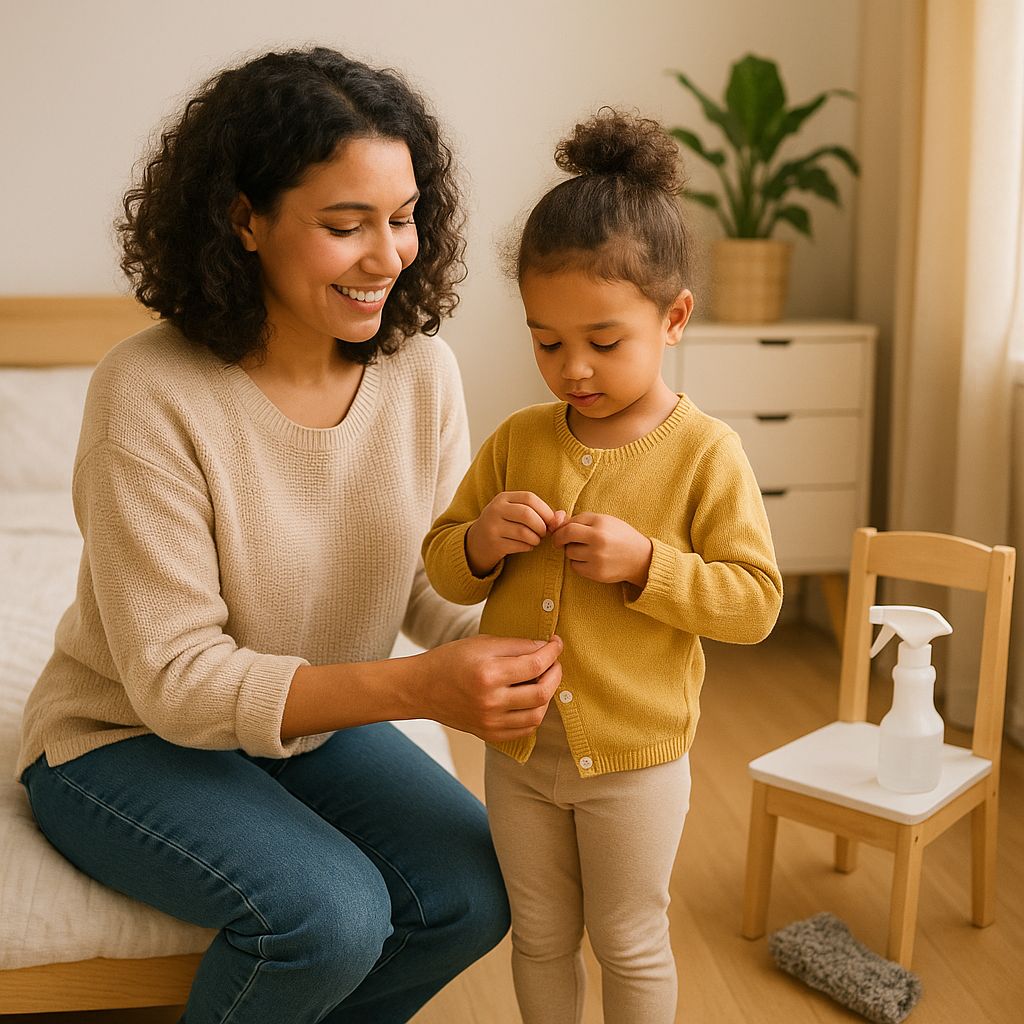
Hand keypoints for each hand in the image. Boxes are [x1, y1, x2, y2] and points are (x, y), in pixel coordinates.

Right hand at [413, 634, 562, 742]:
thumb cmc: (451, 660)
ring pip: (537, 714)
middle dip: (555, 674)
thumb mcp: (482, 643)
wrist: (422, 688)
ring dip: (547, 696)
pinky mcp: (489, 734)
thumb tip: (545, 648)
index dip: (552, 652)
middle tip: (554, 663)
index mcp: (488, 673)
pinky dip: (535, 714)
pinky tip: (531, 699)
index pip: (535, 664)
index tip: (556, 643)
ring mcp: (490, 721)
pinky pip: (525, 730)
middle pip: (542, 692)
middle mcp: (490, 701)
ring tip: (543, 681)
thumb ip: (516, 645)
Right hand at [465, 491, 564, 576]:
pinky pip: (519, 545)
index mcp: (503, 498)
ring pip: (524, 532)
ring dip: (536, 539)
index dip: (545, 510)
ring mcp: (492, 527)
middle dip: (541, 526)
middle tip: (544, 533)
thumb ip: (541, 513)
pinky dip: (528, 547)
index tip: (551, 522)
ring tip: (535, 540)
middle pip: (527, 514)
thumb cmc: (505, 525)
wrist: (478, 542)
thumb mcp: (517, 513)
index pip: (529, 498)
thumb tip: (562, 517)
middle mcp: (495, 509)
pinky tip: (526, 546)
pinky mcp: (493, 543)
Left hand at [551, 513, 652, 586]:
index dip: (560, 529)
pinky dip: (578, 563)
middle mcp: (599, 541)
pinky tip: (590, 560)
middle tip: (563, 542)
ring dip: (572, 551)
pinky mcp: (597, 573)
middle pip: (566, 539)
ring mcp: (598, 558)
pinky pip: (575, 567)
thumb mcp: (603, 520)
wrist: (641, 558)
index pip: (569, 526)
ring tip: (586, 550)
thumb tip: (554, 518)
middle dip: (561, 540)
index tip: (560, 532)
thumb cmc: (619, 535)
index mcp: (601, 524)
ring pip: (570, 553)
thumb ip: (578, 519)